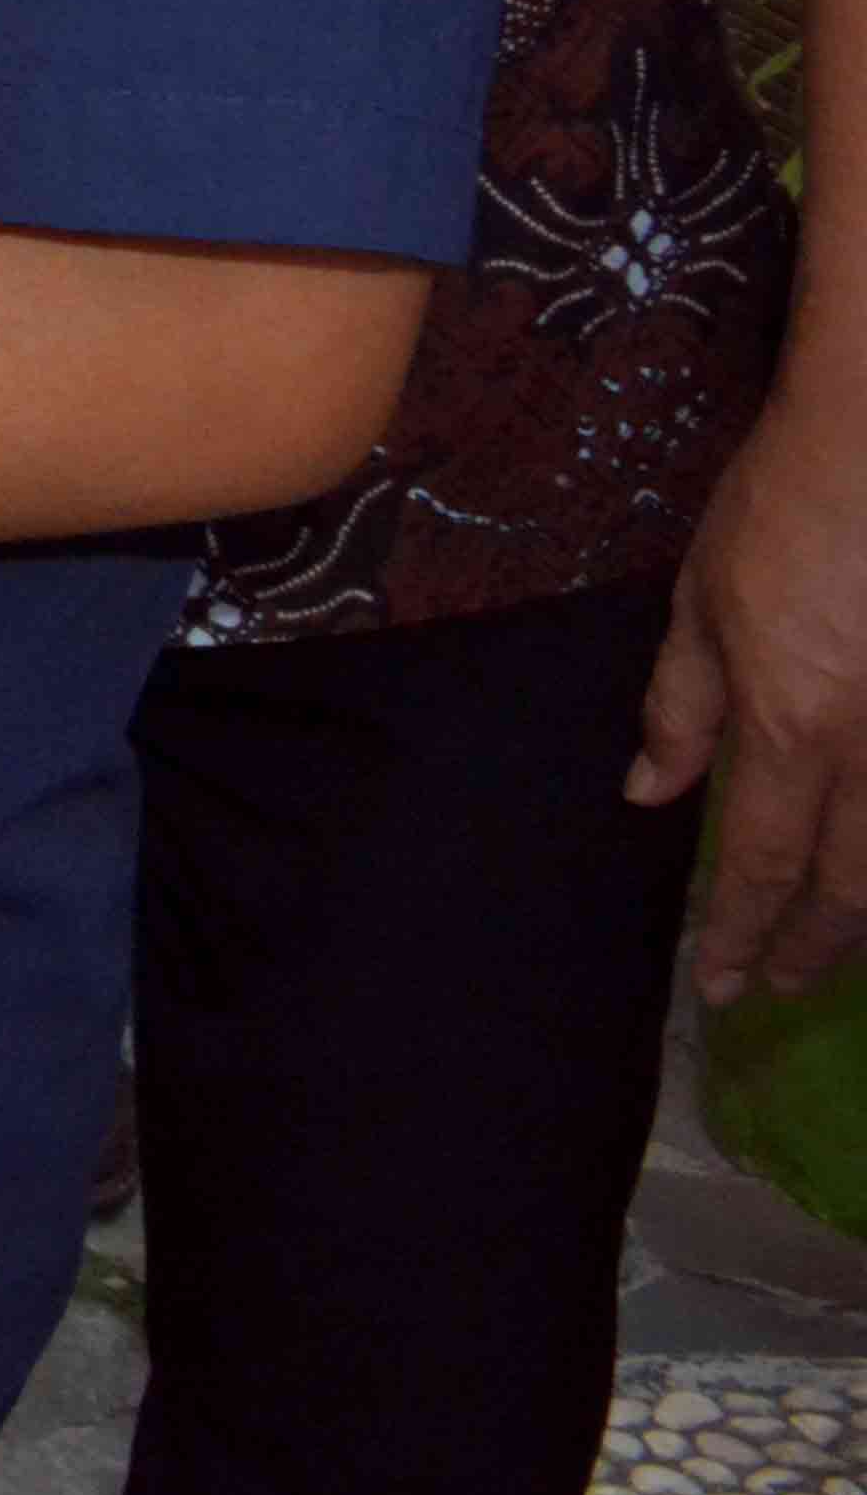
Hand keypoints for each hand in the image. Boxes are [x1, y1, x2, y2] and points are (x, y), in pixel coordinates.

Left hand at [638, 368, 866, 999]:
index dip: (743, 932)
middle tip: (783, 984)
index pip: (762, 862)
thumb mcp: (702, 601)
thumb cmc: (786, 510)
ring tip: (837, 945)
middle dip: (816, 948)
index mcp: (794, 726)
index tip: (723, 983)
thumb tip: (649, 793)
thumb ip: (681, 707)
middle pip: (853, 886)